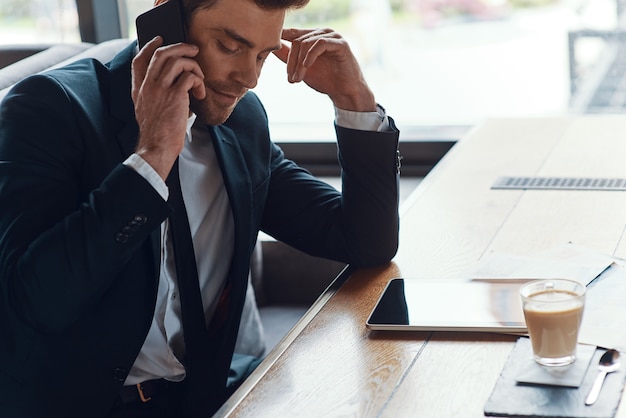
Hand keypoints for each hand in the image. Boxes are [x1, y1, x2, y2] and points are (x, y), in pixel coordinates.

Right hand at [131, 36, 205, 179]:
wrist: (156, 148)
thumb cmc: (157, 134)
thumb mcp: (147, 111)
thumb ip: (155, 96)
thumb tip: (177, 84)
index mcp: (139, 89)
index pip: (139, 59)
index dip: (149, 46)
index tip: (160, 40)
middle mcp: (147, 85)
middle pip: (161, 54)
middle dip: (180, 48)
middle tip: (193, 50)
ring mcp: (160, 89)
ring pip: (177, 61)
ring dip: (194, 66)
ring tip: (200, 78)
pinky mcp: (175, 95)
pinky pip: (190, 76)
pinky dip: (199, 81)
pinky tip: (200, 93)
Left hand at [273, 28, 376, 112]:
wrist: (344, 92)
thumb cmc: (324, 80)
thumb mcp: (302, 68)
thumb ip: (288, 57)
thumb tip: (272, 48)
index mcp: (313, 36)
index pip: (293, 34)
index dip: (282, 41)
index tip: (271, 52)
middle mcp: (322, 33)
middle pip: (298, 40)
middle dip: (291, 61)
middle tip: (290, 79)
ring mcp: (332, 37)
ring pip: (307, 42)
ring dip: (299, 62)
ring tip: (297, 79)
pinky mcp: (340, 43)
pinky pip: (320, 44)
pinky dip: (311, 55)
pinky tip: (307, 66)